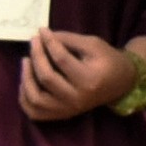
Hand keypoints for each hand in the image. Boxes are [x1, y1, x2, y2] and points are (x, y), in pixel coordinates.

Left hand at [16, 29, 133, 121]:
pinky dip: (24, 98)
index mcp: (89, 79)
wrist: (121, 83)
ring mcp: (67, 109)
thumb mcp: (93, 44)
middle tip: (34, 41)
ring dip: (26, 78)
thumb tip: (42, 35)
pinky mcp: (61, 115)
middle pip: (47, 77)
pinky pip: (34, 112)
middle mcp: (77, 98)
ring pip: (35, 98)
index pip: (61, 59)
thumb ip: (68, 40)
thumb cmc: (108, 61)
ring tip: (26, 61)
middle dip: (36, 56)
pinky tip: (25, 82)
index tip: (41, 30)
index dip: (49, 42)